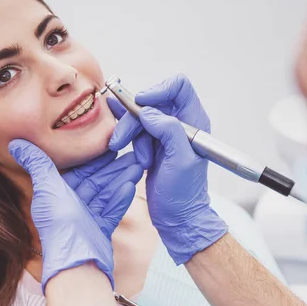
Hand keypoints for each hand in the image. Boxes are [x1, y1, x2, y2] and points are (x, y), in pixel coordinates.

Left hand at [9, 139, 142, 290]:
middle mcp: (72, 205)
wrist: (77, 263)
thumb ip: (37, 164)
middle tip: (132, 153)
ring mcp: (87, 218)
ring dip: (122, 178)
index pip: (79, 170)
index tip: (109, 143)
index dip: (94, 157)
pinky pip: (112, 210)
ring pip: (107, 192)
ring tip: (138, 165)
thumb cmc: (60, 226)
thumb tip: (16, 143)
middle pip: (97, 180)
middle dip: (114, 167)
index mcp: (58, 193)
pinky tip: (130, 187)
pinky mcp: (99, 230)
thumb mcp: (46, 188)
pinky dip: (120, 199)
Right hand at [108, 74, 227, 263]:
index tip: (141, 103)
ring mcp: (164, 133)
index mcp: (194, 123)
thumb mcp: (180, 162)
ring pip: (139, 117)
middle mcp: (180, 123)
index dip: (158, 90)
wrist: (177, 217)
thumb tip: (149, 112)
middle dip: (134, 120)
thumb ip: (169, 131)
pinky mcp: (151, 143)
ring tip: (136, 158)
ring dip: (130, 134)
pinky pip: (135, 128)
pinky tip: (112, 122)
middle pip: (151, 103)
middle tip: (121, 140)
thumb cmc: (184, 194)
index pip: (179, 88)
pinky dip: (124, 129)